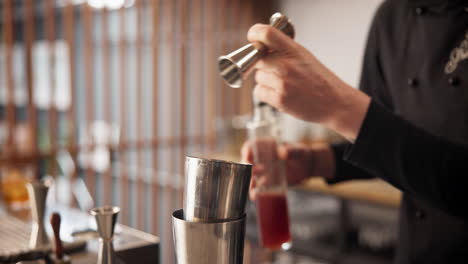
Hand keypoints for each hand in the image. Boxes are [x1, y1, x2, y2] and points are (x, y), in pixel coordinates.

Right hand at [241, 140, 334, 199]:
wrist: (307, 167)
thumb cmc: (301, 154)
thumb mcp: (298, 151)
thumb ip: (291, 151)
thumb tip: (282, 153)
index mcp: (265, 147)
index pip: (251, 146)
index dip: (247, 150)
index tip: (248, 156)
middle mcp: (261, 159)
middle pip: (247, 163)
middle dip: (248, 168)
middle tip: (259, 170)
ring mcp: (262, 172)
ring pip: (250, 177)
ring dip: (251, 182)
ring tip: (263, 183)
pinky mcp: (266, 183)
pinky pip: (257, 189)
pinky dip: (255, 193)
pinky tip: (257, 196)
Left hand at [247, 24, 370, 139]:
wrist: (334, 103)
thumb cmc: (320, 80)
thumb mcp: (304, 56)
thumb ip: (284, 50)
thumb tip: (261, 46)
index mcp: (294, 51)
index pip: (266, 34)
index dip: (254, 34)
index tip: (253, 39)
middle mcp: (287, 65)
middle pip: (256, 59)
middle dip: (262, 64)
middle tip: (274, 70)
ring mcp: (282, 83)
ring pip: (257, 77)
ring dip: (265, 81)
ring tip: (282, 84)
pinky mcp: (279, 100)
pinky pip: (259, 92)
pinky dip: (266, 94)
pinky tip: (279, 94)